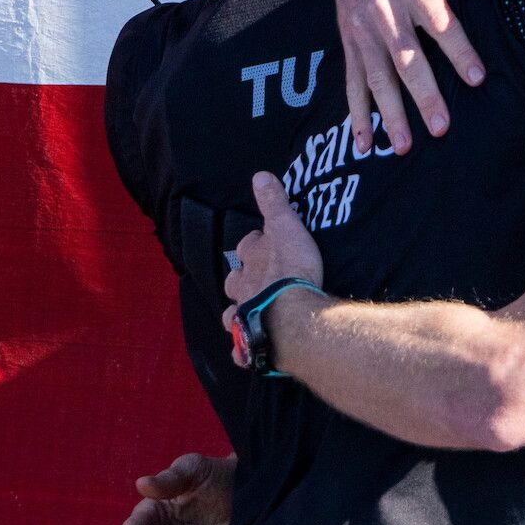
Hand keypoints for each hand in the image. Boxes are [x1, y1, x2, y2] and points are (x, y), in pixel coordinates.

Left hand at [223, 172, 325, 362]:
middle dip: (242, 278)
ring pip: (232, 313)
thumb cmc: (291, 270)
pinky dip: (243, 347)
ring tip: (248, 312)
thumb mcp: (286, 227)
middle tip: (256, 279)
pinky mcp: (252, 342)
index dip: (256, 243)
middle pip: (235, 280)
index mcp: (251, 261)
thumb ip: (273, 202)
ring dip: (238, 312)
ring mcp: (245, 316)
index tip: (264, 241)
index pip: (248, 246)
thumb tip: (259, 174)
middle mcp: (242, 288)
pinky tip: (247, 350)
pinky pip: (242, 347)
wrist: (292, 315)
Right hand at [329, 0, 499, 154]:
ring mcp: (363, 31)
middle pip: (406, 59)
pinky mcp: (350, 44)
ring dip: (389, 113)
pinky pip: (352, 82)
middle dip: (423, 94)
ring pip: (378, 77)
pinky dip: (357, 113)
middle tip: (441, 127)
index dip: (459, 50)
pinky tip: (364, 143)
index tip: (477, 78)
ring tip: (403, 146)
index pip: (440, 24)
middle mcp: (385, 12)